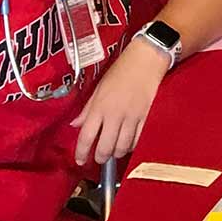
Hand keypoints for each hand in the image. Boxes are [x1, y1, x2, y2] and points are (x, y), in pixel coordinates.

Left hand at [71, 41, 168, 165]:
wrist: (145, 61)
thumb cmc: (121, 71)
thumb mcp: (99, 88)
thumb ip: (87, 109)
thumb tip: (76, 124)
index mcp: (99, 106)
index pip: (86, 136)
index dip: (81, 152)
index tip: (80, 160)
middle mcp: (114, 114)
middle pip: (105, 147)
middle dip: (101, 157)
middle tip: (99, 158)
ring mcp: (131, 117)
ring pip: (122, 147)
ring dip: (116, 153)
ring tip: (114, 152)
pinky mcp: (146, 118)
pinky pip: (138, 140)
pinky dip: (132, 146)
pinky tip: (128, 144)